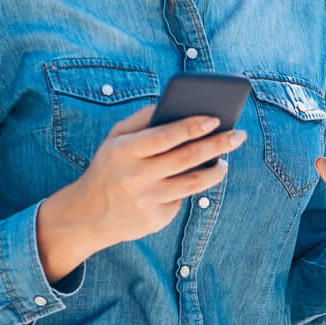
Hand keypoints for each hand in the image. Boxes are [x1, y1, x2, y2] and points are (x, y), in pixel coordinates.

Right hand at [41, 108, 248, 273]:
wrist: (86, 216)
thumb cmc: (108, 168)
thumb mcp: (113, 139)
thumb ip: (141, 119)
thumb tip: (175, 105)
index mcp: (124, 151)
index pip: (166, 135)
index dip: (193, 126)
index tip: (215, 118)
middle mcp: (136, 176)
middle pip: (187, 158)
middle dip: (218, 144)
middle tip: (239, 135)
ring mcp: (146, 200)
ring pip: (193, 183)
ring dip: (216, 171)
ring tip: (225, 161)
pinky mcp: (155, 220)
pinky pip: (181, 199)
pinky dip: (193, 188)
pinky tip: (199, 179)